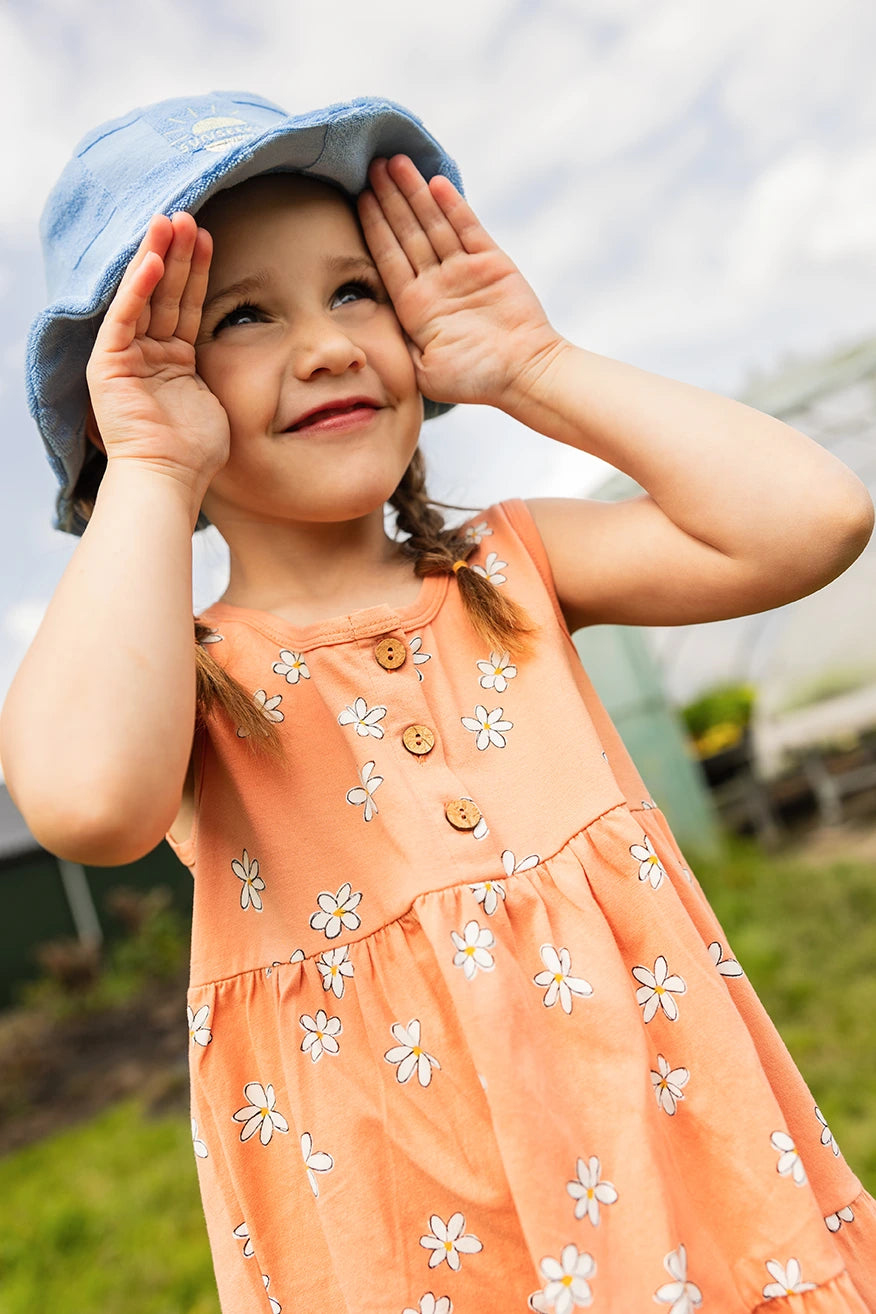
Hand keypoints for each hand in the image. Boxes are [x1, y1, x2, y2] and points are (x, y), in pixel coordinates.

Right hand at [85, 213, 229, 495]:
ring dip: (157, 257)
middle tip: (188, 214)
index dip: (197, 272)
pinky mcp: (108, 366)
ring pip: (144, 297)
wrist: (169, 480)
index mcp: (173, 362)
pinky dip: (136, 289)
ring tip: (170, 220)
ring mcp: (126, 359)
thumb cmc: (197, 452)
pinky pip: (124, 318)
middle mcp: (147, 355)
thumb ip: (223, 368)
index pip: (185, 306)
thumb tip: (254, 351)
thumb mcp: (219, 398)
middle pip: (164, 294)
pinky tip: (152, 260)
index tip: (211, 236)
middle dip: (177, 254)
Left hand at [357, 156, 564, 409]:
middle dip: (389, 199)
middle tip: (369, 165)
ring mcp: (463, 271)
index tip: (357, 198)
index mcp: (416, 307)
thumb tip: (373, 321)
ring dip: (414, 193)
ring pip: (433, 224)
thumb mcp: (424, 371)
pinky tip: (435, 183)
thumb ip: (400, 344)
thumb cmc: (477, 380)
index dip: (373, 227)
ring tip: (395, 162)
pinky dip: (452, 206)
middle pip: (406, 233)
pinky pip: (467, 228)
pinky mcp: (491, 262)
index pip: (387, 259)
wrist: (525, 375)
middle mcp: (436, 283)